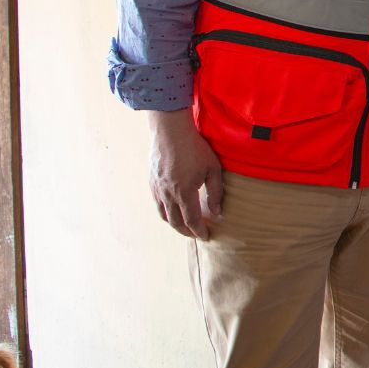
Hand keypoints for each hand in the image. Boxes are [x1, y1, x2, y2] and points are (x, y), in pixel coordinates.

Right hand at [148, 109, 221, 239]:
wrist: (170, 131)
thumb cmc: (195, 148)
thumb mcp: (212, 169)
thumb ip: (216, 193)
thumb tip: (217, 213)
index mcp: (184, 192)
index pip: (191, 220)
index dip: (199, 231)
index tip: (206, 237)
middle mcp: (167, 194)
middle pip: (175, 222)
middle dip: (187, 232)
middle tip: (197, 234)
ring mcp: (157, 188)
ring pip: (163, 215)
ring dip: (175, 224)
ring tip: (186, 226)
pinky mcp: (152, 182)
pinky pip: (157, 204)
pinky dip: (166, 212)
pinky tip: (174, 210)